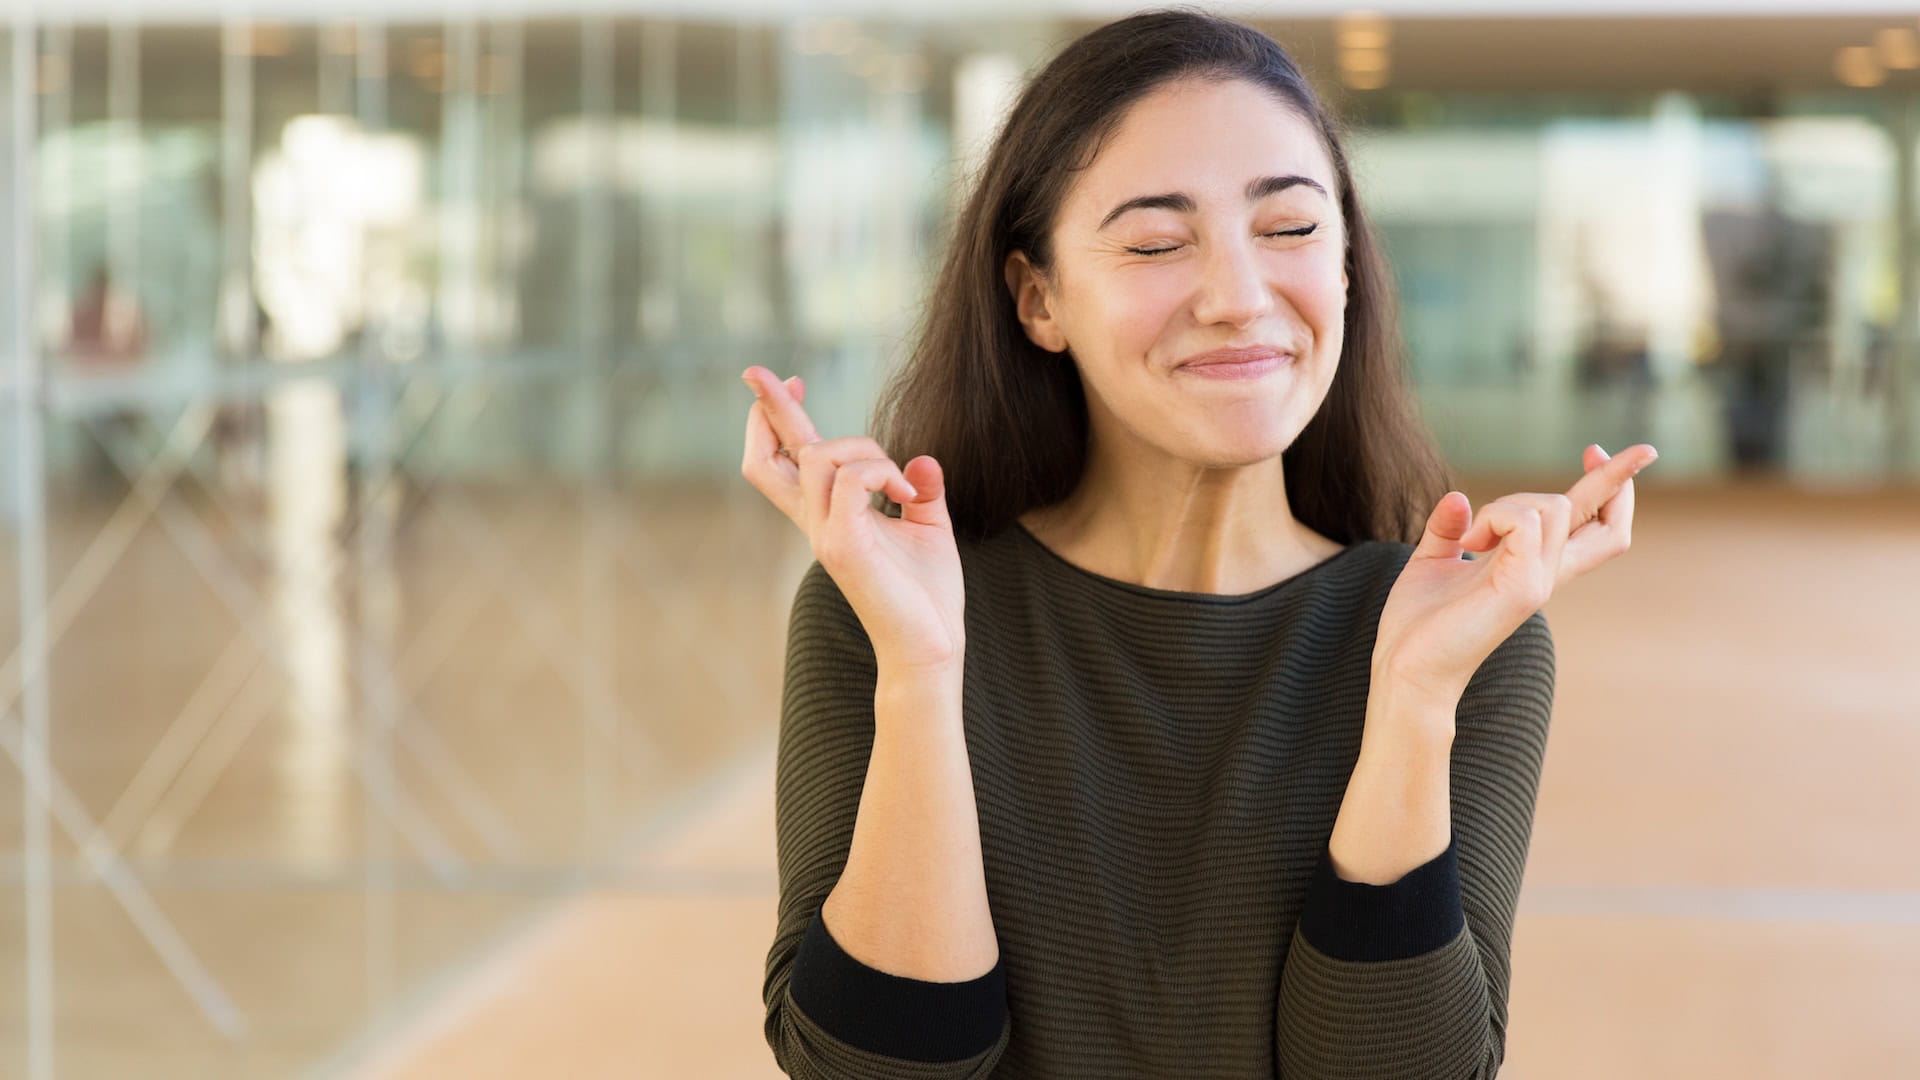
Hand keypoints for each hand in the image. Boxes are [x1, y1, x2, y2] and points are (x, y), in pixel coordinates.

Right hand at [739, 366, 965, 673]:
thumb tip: (923, 460)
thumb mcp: (928, 529)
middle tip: (763, 373)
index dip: (781, 418)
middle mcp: (817, 524)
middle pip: (767, 460)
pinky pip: (848, 480)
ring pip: (818, 457)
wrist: (931, 647)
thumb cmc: (928, 596)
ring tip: (901, 483)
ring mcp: (824, 534)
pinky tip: (907, 495)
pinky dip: (879, 471)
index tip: (791, 381)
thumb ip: (920, 490)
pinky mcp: (843, 545)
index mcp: (830, 518)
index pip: (790, 461)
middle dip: (769, 410)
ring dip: (865, 449)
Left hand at [1372, 443, 1656, 709]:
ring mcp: (1539, 582)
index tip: (1598, 450)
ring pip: (1556, 506)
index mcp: (1531, 569)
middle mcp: (1546, 575)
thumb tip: (1458, 498)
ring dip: (1509, 502)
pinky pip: (1526, 521)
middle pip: (1609, 527)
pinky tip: (1470, 540)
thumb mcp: (1432, 562)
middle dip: (1616, 479)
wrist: (1405, 669)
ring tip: (1471, 535)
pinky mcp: (1522, 588)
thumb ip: (1448, 530)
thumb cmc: (1417, 625)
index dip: (1606, 488)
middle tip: (1598, 446)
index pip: (1590, 527)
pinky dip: (1497, 514)